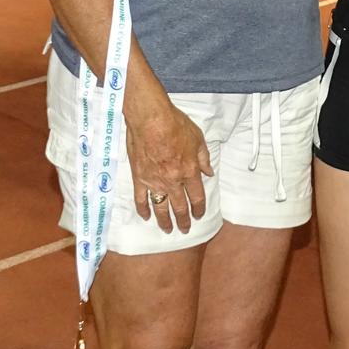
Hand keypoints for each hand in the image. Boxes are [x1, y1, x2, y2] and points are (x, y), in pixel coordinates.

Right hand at [126, 100, 213, 233]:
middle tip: (185, 229)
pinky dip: (143, 209)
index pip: (197, 196)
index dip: (199, 208)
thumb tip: (209, 172)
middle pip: (180, 207)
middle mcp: (173, 181)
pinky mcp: (139, 178)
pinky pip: (141, 199)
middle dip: (184, 220)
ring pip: (161, 208)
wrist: (151, 119)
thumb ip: (203, 158)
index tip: (199, 215)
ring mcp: (155, 181)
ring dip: (165, 221)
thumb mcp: (198, 138)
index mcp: (189, 171)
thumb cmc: (176, 124)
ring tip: (168, 229)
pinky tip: (146, 217)